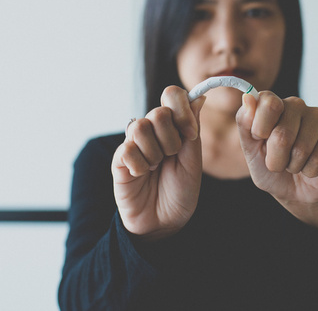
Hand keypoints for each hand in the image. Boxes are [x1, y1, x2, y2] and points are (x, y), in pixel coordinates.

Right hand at [112, 86, 205, 240]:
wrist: (165, 222)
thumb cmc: (181, 190)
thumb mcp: (193, 159)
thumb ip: (192, 128)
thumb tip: (199, 96)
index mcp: (172, 126)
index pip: (171, 95)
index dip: (181, 109)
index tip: (190, 133)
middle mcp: (151, 130)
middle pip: (158, 112)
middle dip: (171, 139)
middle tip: (171, 158)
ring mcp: (133, 143)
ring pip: (140, 127)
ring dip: (155, 153)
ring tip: (156, 169)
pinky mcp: (118, 159)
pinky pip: (127, 149)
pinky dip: (140, 166)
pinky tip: (142, 176)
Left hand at [236, 92, 317, 230]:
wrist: (294, 191)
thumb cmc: (270, 167)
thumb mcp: (249, 149)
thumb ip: (245, 123)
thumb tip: (248, 97)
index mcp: (272, 103)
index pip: (267, 103)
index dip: (260, 130)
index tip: (260, 140)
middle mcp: (296, 104)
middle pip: (283, 134)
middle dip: (276, 159)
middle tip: (278, 162)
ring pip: (302, 149)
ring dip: (294, 166)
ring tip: (295, 164)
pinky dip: (310, 171)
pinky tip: (311, 167)